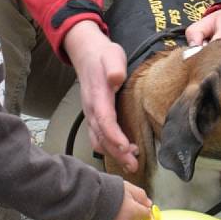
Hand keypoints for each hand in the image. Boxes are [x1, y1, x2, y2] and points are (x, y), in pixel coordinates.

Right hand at [63, 20, 138, 173]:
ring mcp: (91, 114)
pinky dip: (108, 148)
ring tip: (131, 163)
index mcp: (97, 96)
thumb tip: (116, 78)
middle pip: (102, 136)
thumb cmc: (103, 55)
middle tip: (134, 165)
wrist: (87, 53)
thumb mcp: (112, 55)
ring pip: (98, 140)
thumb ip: (114, 67)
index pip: (105, 121)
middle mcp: (91, 109)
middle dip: (117, 153)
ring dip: (113, 154)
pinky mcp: (94, 116)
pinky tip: (122, 152)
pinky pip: (97, 137)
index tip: (127, 148)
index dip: (114, 136)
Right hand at [103, 182, 152, 219]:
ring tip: (114, 212)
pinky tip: (107, 217)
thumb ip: (140, 195)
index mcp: (133, 213)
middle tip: (127, 209)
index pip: (146, 216)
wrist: (86, 198)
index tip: (142, 208)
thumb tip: (148, 204)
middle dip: (134, 219)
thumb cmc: (107, 190)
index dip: (144, 211)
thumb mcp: (127, 187)